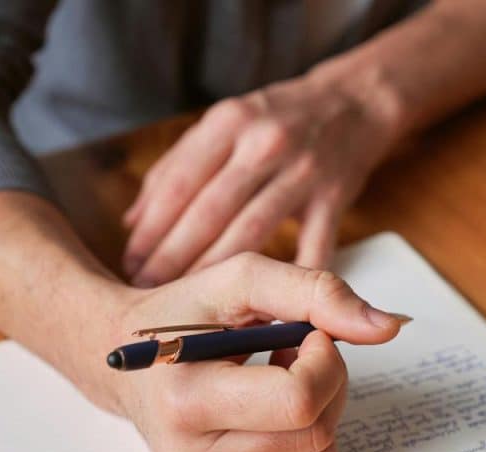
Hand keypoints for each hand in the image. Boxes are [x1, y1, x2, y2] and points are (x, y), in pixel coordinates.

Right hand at [110, 252, 400, 451]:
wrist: (129, 364)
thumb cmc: (184, 316)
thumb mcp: (241, 280)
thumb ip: (316, 292)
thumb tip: (389, 327)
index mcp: (186, 402)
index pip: (299, 402)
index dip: (324, 360)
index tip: (306, 333)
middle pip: (317, 433)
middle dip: (326, 382)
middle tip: (291, 350)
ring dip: (319, 411)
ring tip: (276, 380)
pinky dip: (308, 440)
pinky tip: (272, 412)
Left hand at [121, 73, 401, 286]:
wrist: (355, 103)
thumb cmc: (280, 119)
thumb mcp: (227, 122)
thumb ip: (178, 166)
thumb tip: (133, 221)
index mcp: (230, 122)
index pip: (178, 183)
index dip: (150, 228)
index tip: (130, 262)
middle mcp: (264, 143)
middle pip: (208, 212)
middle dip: (172, 258)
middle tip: (147, 292)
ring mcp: (303, 172)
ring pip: (249, 234)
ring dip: (213, 273)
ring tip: (186, 304)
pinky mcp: (334, 199)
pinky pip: (310, 249)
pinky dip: (287, 284)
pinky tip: (264, 314)